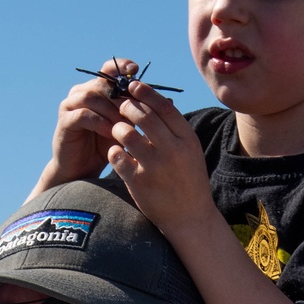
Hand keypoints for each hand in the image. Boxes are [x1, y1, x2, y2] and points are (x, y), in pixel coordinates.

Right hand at [33, 58, 137, 193]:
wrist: (82, 171)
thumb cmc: (106, 148)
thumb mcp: (127, 128)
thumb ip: (141, 113)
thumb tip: (170, 102)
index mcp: (97, 90)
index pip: (109, 70)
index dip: (121, 67)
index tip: (136, 70)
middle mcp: (81, 92)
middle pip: (102, 83)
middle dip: (121, 95)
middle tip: (138, 107)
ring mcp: (71, 105)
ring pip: (93, 97)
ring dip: (111, 110)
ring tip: (127, 124)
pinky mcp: (65, 121)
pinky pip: (84, 114)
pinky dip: (100, 122)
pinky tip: (112, 132)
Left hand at [106, 81, 216, 236]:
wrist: (190, 218)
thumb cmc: (188, 181)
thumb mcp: (190, 151)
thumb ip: (175, 128)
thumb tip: (154, 100)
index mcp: (187, 139)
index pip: (163, 106)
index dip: (146, 92)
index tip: (133, 85)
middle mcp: (173, 150)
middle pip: (143, 116)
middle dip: (127, 106)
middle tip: (120, 106)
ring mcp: (155, 166)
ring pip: (126, 133)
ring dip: (117, 127)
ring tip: (116, 129)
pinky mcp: (138, 182)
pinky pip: (117, 156)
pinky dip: (113, 150)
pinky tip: (115, 151)